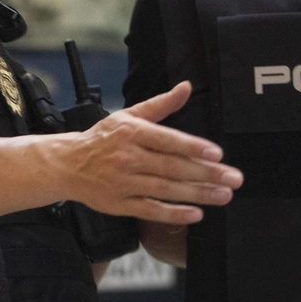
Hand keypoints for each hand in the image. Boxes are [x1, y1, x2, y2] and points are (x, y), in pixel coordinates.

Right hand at [66, 82, 240, 224]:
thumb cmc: (103, 138)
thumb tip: (186, 87)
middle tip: (233, 178)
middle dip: (206, 174)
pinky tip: (196, 214)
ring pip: (165, 190)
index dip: (193, 147)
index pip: (167, 140)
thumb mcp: (129, 115)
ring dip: (197, 194)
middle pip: (171, 167)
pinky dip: (173, 213)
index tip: (217, 154)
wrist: (67, 164)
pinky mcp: (119, 204)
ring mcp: (123, 183)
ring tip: (223, 195)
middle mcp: (128, 157)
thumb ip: (161, 104)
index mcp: (132, 132)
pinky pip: (150, 210)